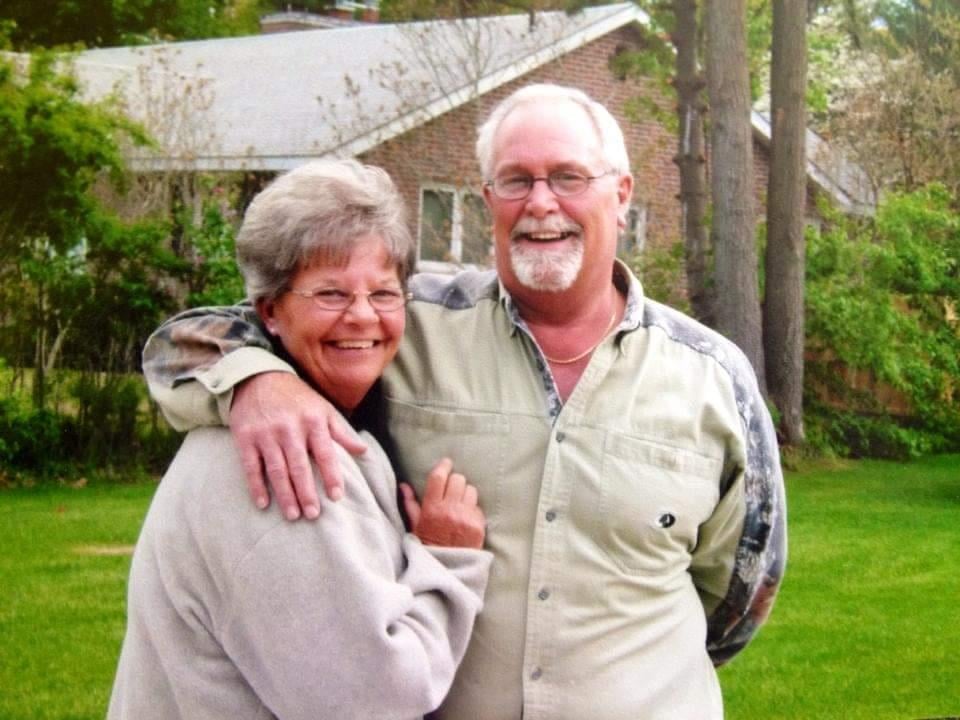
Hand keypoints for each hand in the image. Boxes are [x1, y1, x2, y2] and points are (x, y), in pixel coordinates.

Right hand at [230, 372, 366, 519]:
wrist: (258, 378)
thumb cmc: (297, 398)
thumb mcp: (322, 409)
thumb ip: (341, 432)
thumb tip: (364, 451)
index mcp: (313, 421)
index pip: (325, 453)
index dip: (331, 476)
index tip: (337, 496)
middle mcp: (290, 428)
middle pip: (299, 466)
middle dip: (306, 493)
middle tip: (313, 515)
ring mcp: (266, 433)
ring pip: (277, 470)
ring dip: (285, 495)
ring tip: (293, 515)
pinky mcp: (245, 438)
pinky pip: (251, 466)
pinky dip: (257, 486)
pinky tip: (263, 503)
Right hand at [399, 458, 484, 549]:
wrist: (445, 570)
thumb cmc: (427, 547)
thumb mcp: (415, 526)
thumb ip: (410, 504)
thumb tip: (404, 485)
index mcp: (431, 509)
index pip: (439, 477)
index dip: (443, 466)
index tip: (446, 463)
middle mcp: (449, 511)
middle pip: (458, 480)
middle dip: (455, 482)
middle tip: (452, 490)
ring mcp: (465, 518)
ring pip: (471, 490)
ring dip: (466, 494)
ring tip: (461, 505)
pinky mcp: (478, 526)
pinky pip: (479, 507)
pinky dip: (473, 510)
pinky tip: (466, 519)